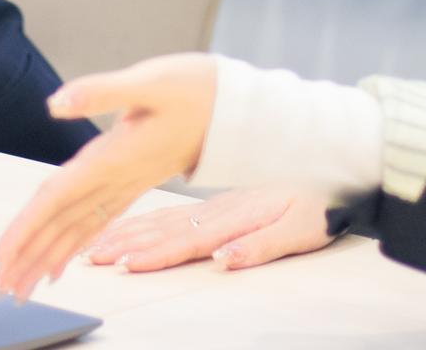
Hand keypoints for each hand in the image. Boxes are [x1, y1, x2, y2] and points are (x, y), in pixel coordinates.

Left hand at [0, 54, 216, 301]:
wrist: (239, 108)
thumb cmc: (197, 89)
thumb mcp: (150, 81)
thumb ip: (100, 92)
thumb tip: (55, 102)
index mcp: (113, 157)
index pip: (59, 199)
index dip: (28, 227)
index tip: (2, 255)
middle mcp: (117, 178)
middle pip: (64, 223)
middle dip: (30, 255)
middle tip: (1, 286)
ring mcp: (127, 183)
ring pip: (80, 228)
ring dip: (48, 256)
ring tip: (21, 283)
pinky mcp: (135, 180)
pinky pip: (99, 221)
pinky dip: (76, 242)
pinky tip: (62, 259)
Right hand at [81, 186, 333, 273]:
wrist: (335, 162)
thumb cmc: (321, 201)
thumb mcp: (301, 228)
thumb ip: (261, 245)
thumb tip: (224, 260)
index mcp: (235, 217)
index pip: (188, 240)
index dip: (154, 255)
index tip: (124, 263)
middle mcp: (217, 209)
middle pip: (162, 230)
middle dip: (123, 244)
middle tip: (90, 257)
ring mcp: (214, 204)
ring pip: (161, 221)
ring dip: (126, 232)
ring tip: (95, 245)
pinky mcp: (217, 203)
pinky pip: (172, 214)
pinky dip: (144, 221)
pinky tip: (127, 227)